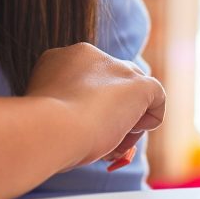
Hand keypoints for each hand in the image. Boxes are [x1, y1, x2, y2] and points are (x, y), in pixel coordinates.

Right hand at [25, 43, 165, 169]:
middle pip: (112, 84)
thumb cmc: (42, 130)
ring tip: (110, 143)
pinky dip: (149, 119)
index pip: (88, 79)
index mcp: (61, 58)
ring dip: (126, 120)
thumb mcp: (49, 113)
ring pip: (133, 92)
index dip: (87, 106)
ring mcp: (118, 68)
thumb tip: (90, 125)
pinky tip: (127, 133)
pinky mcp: (139, 84)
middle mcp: (92, 55)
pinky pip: (156, 98)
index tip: (78, 128)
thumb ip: (68, 109)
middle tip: (99, 140)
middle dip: (110, 112)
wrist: (51, 129)